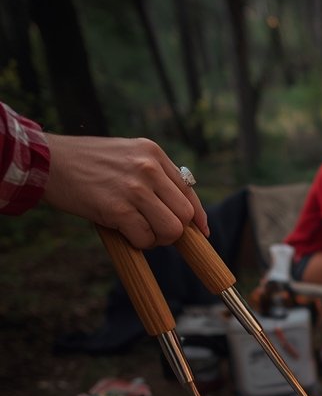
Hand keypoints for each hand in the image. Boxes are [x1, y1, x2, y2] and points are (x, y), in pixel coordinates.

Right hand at [42, 134, 208, 248]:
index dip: (198, 216)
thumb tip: (180, 208)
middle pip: (185, 214)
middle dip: (174, 230)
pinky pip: (145, 238)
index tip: (201, 232)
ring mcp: (135, 188)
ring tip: (138, 230)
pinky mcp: (119, 209)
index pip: (189, 190)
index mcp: (153, 153)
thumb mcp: (126, 155)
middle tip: (153, 230)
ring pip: (171, 230)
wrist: (46, 161)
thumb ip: (153, 175)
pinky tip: (124, 232)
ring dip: (157, 239)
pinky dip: (138, 242)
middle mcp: (148, 168)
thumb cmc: (86, 162)